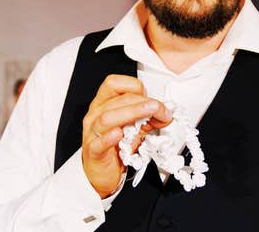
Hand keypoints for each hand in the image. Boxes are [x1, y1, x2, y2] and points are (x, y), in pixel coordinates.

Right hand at [81, 75, 171, 197]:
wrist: (103, 173)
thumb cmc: (116, 147)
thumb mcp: (135, 128)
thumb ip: (149, 118)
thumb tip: (166, 112)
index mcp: (104, 104)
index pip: (114, 84)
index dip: (134, 86)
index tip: (150, 97)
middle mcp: (96, 115)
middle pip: (117, 100)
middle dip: (143, 103)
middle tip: (161, 109)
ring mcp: (92, 132)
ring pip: (107, 117)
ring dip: (132, 113)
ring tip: (149, 114)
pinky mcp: (93, 151)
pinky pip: (98, 142)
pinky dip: (109, 137)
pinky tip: (119, 134)